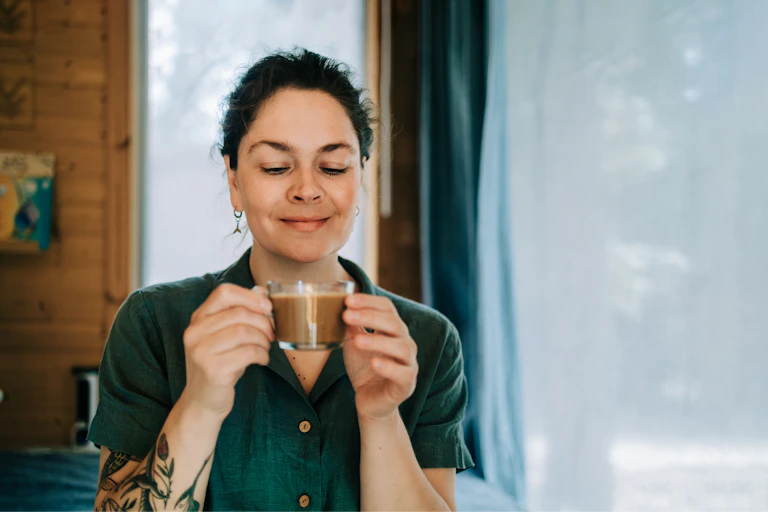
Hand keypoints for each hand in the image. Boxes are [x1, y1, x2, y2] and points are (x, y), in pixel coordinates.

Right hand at [181, 283, 274, 419]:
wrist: (203, 401)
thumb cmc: (220, 364)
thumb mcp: (225, 336)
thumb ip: (239, 313)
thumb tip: (261, 291)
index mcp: (197, 319)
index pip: (224, 293)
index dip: (250, 297)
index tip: (267, 308)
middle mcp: (194, 332)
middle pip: (239, 313)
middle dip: (263, 323)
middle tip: (271, 334)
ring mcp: (201, 351)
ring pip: (244, 332)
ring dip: (263, 340)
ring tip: (265, 348)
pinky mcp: (213, 370)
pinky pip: (247, 353)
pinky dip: (262, 355)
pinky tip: (261, 360)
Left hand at [341, 294, 418, 421]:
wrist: (370, 401)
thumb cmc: (364, 368)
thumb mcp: (354, 343)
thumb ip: (352, 325)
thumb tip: (343, 305)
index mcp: (393, 330)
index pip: (387, 308)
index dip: (369, 301)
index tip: (347, 300)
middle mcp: (405, 343)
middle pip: (395, 323)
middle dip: (370, 317)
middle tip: (347, 315)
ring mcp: (409, 363)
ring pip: (401, 346)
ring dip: (378, 341)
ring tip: (357, 340)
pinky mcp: (407, 384)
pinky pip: (403, 373)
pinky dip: (389, 367)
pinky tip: (374, 362)